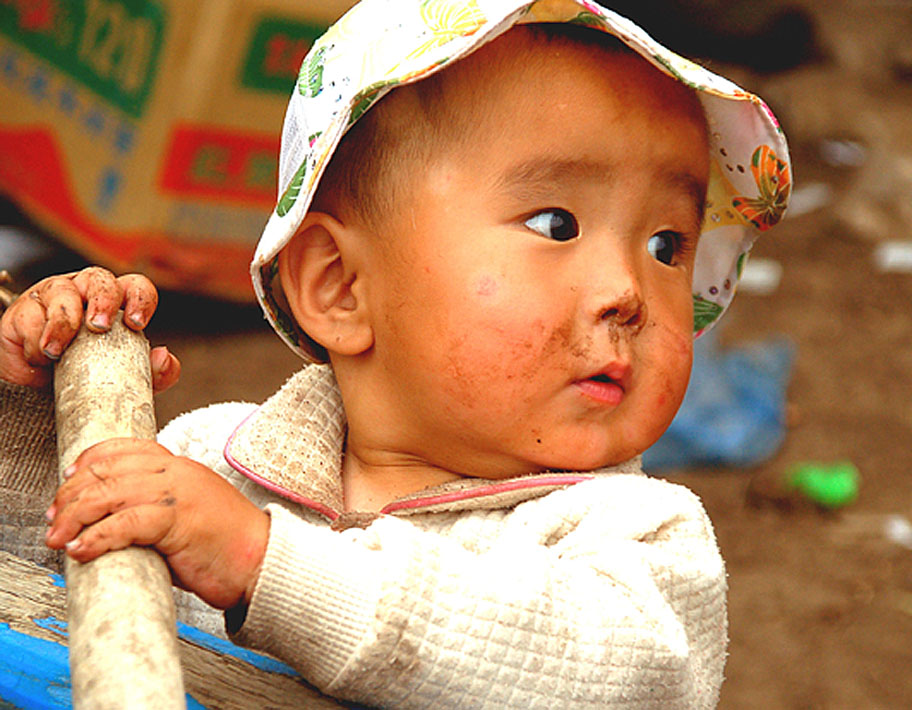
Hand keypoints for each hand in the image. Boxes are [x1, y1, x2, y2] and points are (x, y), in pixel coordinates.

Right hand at [0, 266, 178, 389]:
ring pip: (62, 291)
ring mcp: (53, 299)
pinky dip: (37, 338)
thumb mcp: (123, 379)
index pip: (136, 287)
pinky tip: (41, 357)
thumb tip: (164, 358)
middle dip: (103, 300)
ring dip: (64, 320)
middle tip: (100, 327)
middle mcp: (86, 294)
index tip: (137, 323)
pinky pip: (31, 315)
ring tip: (59, 351)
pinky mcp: (23, 312)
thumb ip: (151, 372)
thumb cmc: (86, 377)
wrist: (40, 397)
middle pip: (100, 278)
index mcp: (116, 304)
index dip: (140, 298)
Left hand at [45, 438, 269, 609]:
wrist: (263, 560)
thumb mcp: (185, 517)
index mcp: (179, 466)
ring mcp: (178, 493)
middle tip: (55, 519)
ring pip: (110, 493)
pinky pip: (127, 522)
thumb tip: (110, 527)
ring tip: (59, 537)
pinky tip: (82, 550)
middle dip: (71, 494)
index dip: (89, 461)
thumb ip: (151, 512)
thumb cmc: (225, 546)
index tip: (67, 482)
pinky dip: (97, 537)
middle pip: (108, 470)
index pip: (124, 448)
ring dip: (75, 516)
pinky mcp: (179, 520)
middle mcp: (177, 472)